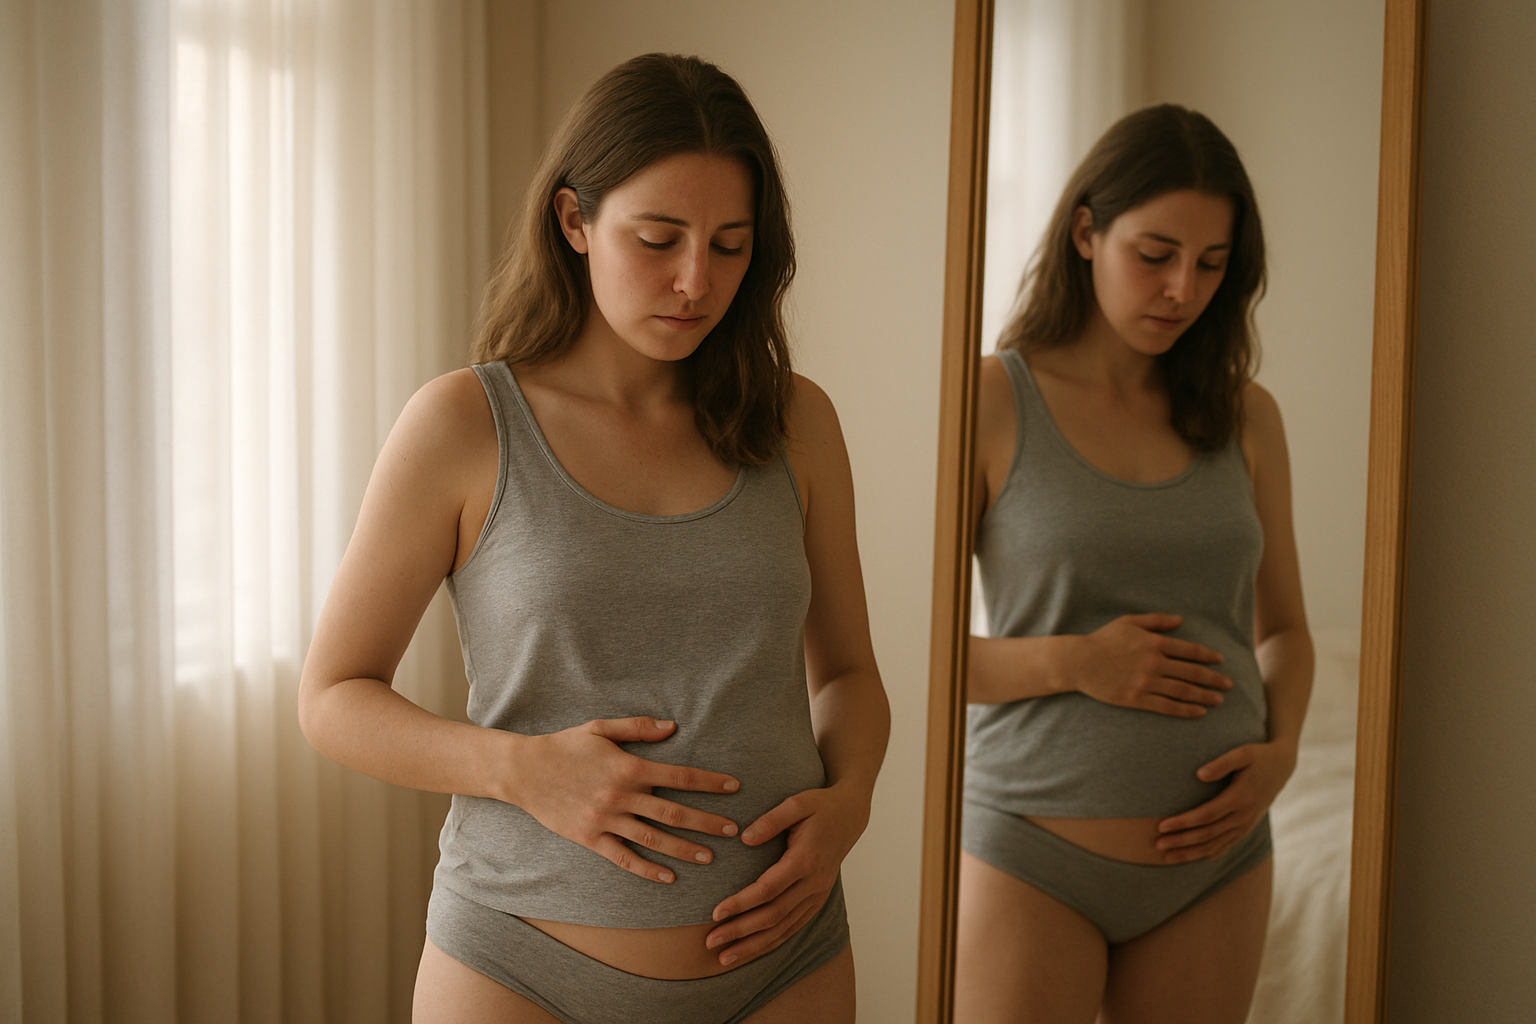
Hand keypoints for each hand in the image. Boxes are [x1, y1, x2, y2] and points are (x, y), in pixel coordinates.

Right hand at [508, 717, 741, 883]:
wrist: (524, 771)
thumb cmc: (565, 746)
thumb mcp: (601, 728)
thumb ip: (638, 727)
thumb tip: (673, 727)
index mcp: (628, 767)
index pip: (679, 775)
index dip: (709, 782)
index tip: (734, 787)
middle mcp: (620, 796)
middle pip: (673, 811)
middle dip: (707, 821)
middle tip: (734, 830)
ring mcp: (605, 820)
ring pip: (653, 838)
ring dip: (684, 849)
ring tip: (709, 857)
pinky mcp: (589, 838)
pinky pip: (623, 857)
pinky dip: (646, 869)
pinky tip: (668, 877)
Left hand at [702, 784, 867, 966]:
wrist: (851, 815)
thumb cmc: (821, 806)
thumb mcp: (797, 803)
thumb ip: (771, 820)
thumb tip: (744, 838)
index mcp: (806, 860)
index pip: (768, 889)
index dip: (741, 903)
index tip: (715, 913)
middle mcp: (813, 883)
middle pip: (773, 916)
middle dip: (740, 932)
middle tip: (710, 941)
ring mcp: (817, 895)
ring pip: (783, 929)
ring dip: (753, 945)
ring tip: (724, 958)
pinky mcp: (817, 900)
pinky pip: (793, 927)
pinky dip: (771, 942)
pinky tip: (751, 951)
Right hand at [1067, 613, 1231, 716]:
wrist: (1080, 662)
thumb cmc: (1103, 640)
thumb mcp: (1129, 622)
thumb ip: (1156, 621)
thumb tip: (1180, 620)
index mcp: (1154, 643)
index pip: (1189, 650)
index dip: (1208, 656)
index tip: (1220, 661)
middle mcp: (1154, 663)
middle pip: (1192, 672)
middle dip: (1214, 679)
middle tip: (1229, 684)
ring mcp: (1146, 683)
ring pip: (1183, 691)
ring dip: (1204, 696)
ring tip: (1219, 700)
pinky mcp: (1137, 699)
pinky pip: (1167, 706)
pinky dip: (1185, 710)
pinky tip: (1199, 712)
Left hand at [1153, 741, 1296, 862]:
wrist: (1281, 768)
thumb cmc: (1258, 756)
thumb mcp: (1243, 753)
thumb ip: (1222, 763)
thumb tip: (1199, 774)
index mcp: (1240, 798)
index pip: (1206, 815)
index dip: (1183, 822)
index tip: (1162, 825)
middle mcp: (1243, 816)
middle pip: (1208, 834)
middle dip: (1181, 841)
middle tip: (1157, 844)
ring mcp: (1245, 825)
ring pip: (1215, 845)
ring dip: (1190, 853)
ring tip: (1166, 856)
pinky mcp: (1245, 829)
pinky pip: (1225, 847)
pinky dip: (1207, 854)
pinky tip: (1190, 858)